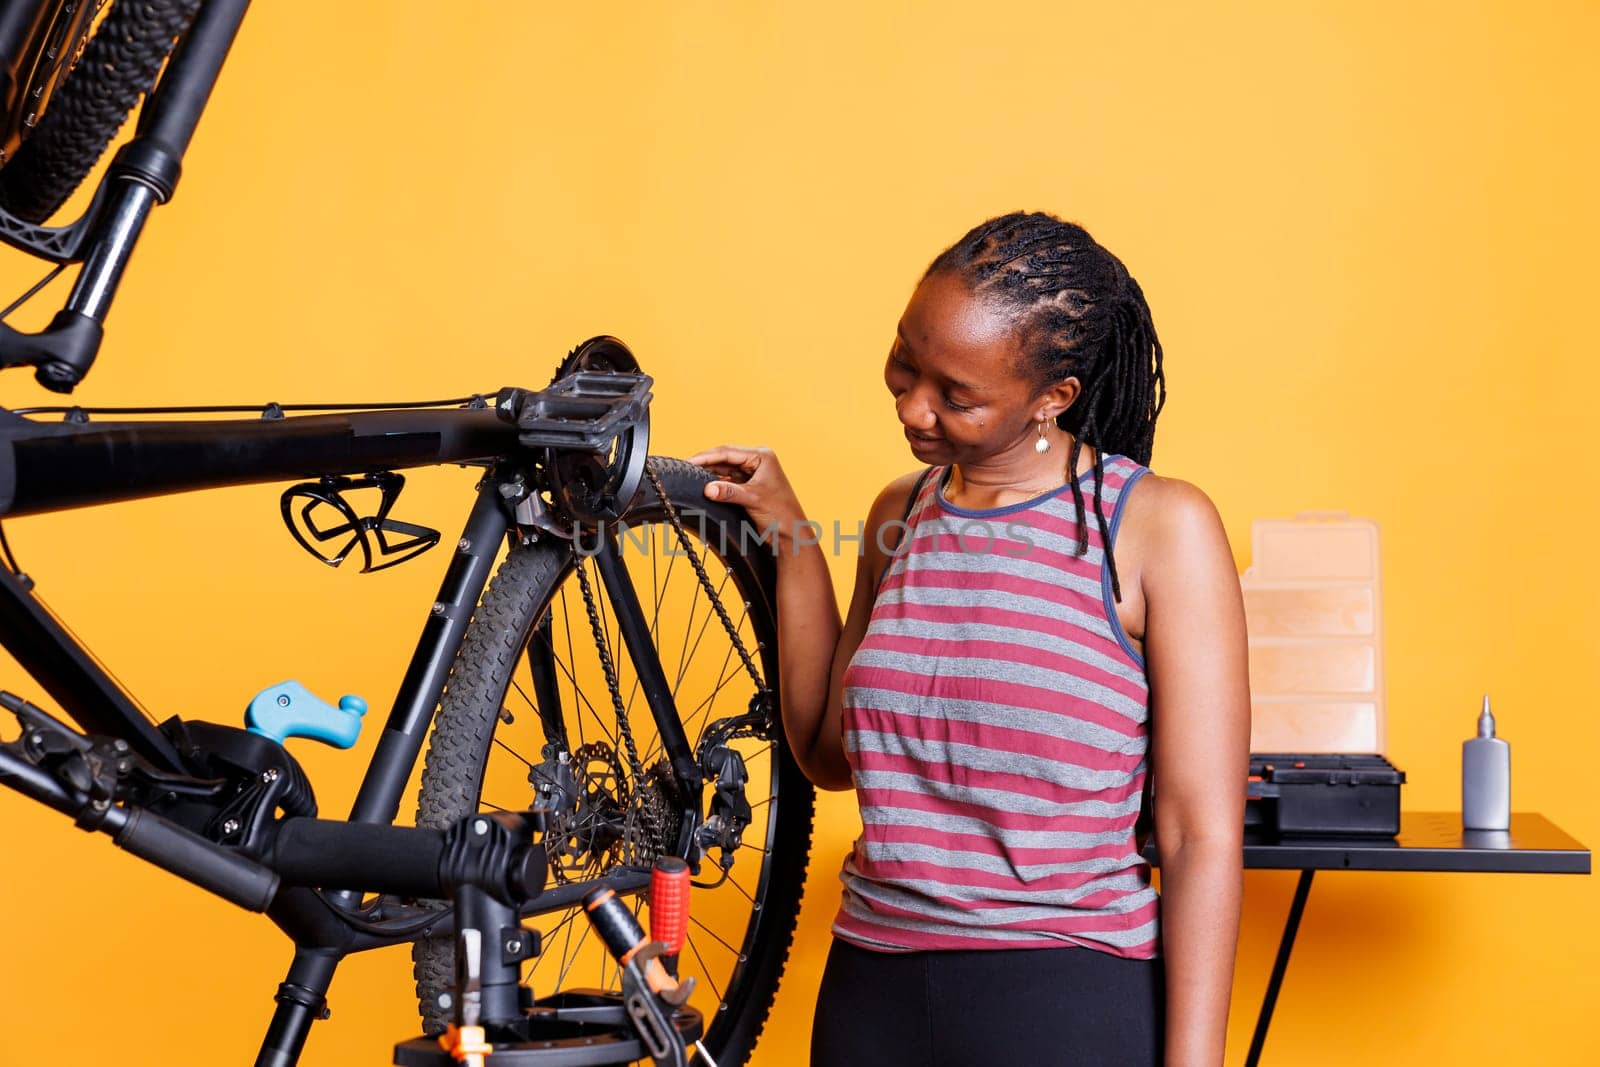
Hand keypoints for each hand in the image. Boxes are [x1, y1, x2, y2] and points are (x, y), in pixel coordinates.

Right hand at [685, 445, 805, 536]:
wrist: (790, 534)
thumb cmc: (781, 513)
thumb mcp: (753, 499)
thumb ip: (729, 492)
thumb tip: (708, 488)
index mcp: (762, 457)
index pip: (728, 452)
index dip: (707, 457)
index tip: (690, 461)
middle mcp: (757, 462)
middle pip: (725, 459)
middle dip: (706, 464)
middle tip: (687, 468)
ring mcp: (752, 474)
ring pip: (724, 470)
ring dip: (710, 474)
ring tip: (693, 477)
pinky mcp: (747, 487)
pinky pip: (727, 481)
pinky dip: (716, 484)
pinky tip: (705, 486)